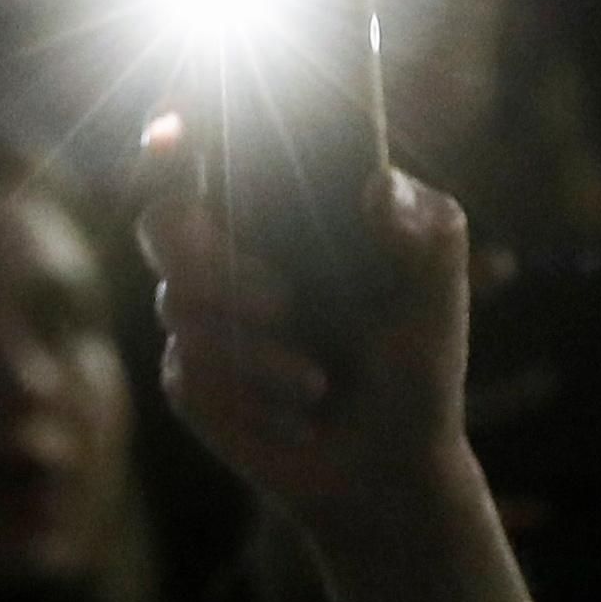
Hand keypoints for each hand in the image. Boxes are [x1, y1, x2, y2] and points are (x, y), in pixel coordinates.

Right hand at [136, 118, 548, 601]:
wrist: (391, 467)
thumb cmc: (418, 367)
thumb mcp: (440, 294)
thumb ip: (427, 230)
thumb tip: (376, 185)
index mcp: (278, 212)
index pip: (204, 151)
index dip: (172, 137)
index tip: (174, 134)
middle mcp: (227, 253)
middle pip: (161, 222)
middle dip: (210, 260)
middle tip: (285, 300)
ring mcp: (200, 318)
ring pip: (177, 307)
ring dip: (256, 354)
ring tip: (318, 382)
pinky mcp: (189, 380)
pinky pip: (189, 374)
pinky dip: (253, 400)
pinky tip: (297, 418)